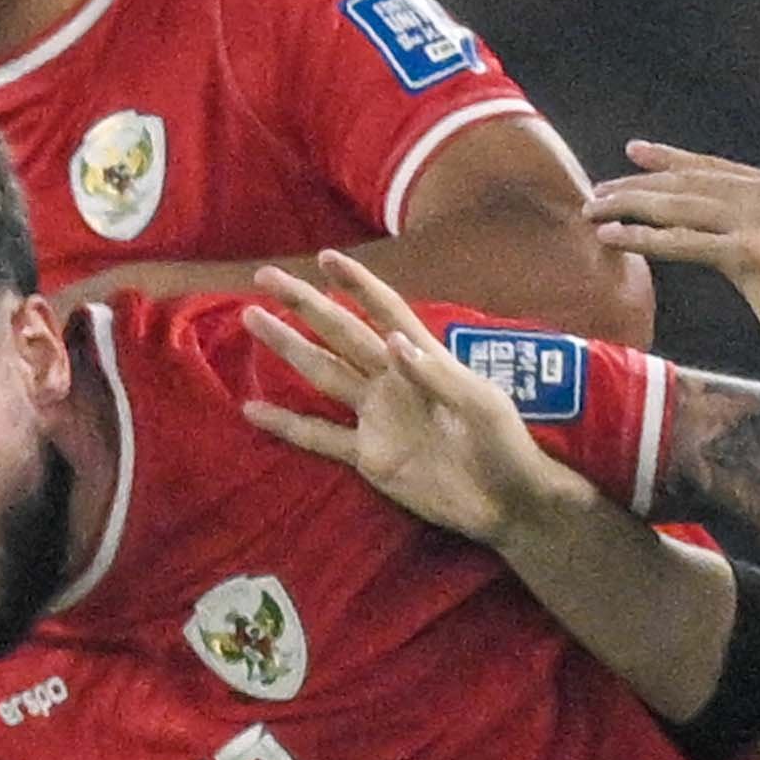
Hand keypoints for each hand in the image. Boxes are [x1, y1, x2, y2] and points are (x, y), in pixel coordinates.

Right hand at [232, 252, 591, 547]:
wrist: (507, 502)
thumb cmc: (506, 445)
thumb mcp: (481, 405)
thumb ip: (437, 376)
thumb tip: (393, 342)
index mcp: (424, 359)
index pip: (385, 311)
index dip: (358, 285)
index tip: (326, 258)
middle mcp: (392, 380)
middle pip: (341, 333)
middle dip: (305, 304)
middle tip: (265, 276)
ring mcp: (378, 417)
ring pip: (323, 374)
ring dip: (289, 348)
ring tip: (253, 319)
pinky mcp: (369, 456)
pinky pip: (320, 438)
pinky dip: (287, 425)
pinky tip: (253, 410)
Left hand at [580, 142, 759, 386]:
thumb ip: (756, 230)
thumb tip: (718, 233)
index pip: (713, 167)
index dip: (670, 159)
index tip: (634, 152)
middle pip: (689, 182)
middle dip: (637, 185)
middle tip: (597, 191)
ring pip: (680, 206)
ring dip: (630, 207)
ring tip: (594, 211)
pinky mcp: (750, 254)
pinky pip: (684, 242)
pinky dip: (644, 238)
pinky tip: (615, 237)